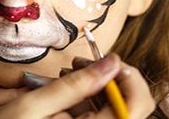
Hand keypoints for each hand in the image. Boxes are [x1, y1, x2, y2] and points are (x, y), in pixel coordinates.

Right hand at [0, 54, 155, 118]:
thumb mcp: (34, 105)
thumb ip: (74, 86)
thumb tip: (111, 62)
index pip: (134, 107)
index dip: (130, 79)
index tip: (111, 58)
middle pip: (126, 106)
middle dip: (110, 78)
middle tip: (87, 60)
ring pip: (108, 106)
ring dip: (95, 83)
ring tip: (71, 68)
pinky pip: (92, 111)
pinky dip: (83, 92)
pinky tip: (66, 82)